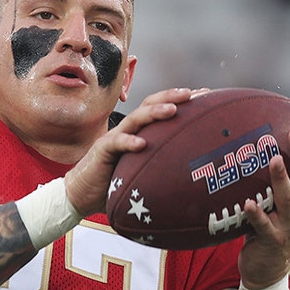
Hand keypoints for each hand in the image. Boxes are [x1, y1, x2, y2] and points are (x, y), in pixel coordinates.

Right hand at [64, 88, 206, 215]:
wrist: (82, 194)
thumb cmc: (115, 184)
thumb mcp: (144, 172)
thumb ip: (163, 167)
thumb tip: (195, 177)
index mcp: (139, 132)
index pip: (160, 109)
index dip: (181, 100)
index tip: (206, 95)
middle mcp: (128, 130)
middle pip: (149, 105)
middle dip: (170, 96)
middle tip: (192, 94)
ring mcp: (114, 138)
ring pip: (135, 119)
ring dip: (154, 112)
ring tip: (172, 110)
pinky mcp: (101, 151)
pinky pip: (116, 142)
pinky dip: (129, 141)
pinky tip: (142, 144)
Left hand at [238, 118, 289, 287]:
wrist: (267, 271)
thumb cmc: (268, 230)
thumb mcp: (275, 205)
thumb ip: (273, 183)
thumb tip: (257, 149)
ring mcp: (288, 227)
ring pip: (288, 200)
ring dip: (280, 179)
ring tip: (273, 159)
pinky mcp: (272, 242)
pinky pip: (263, 226)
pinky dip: (256, 214)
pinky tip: (246, 203)